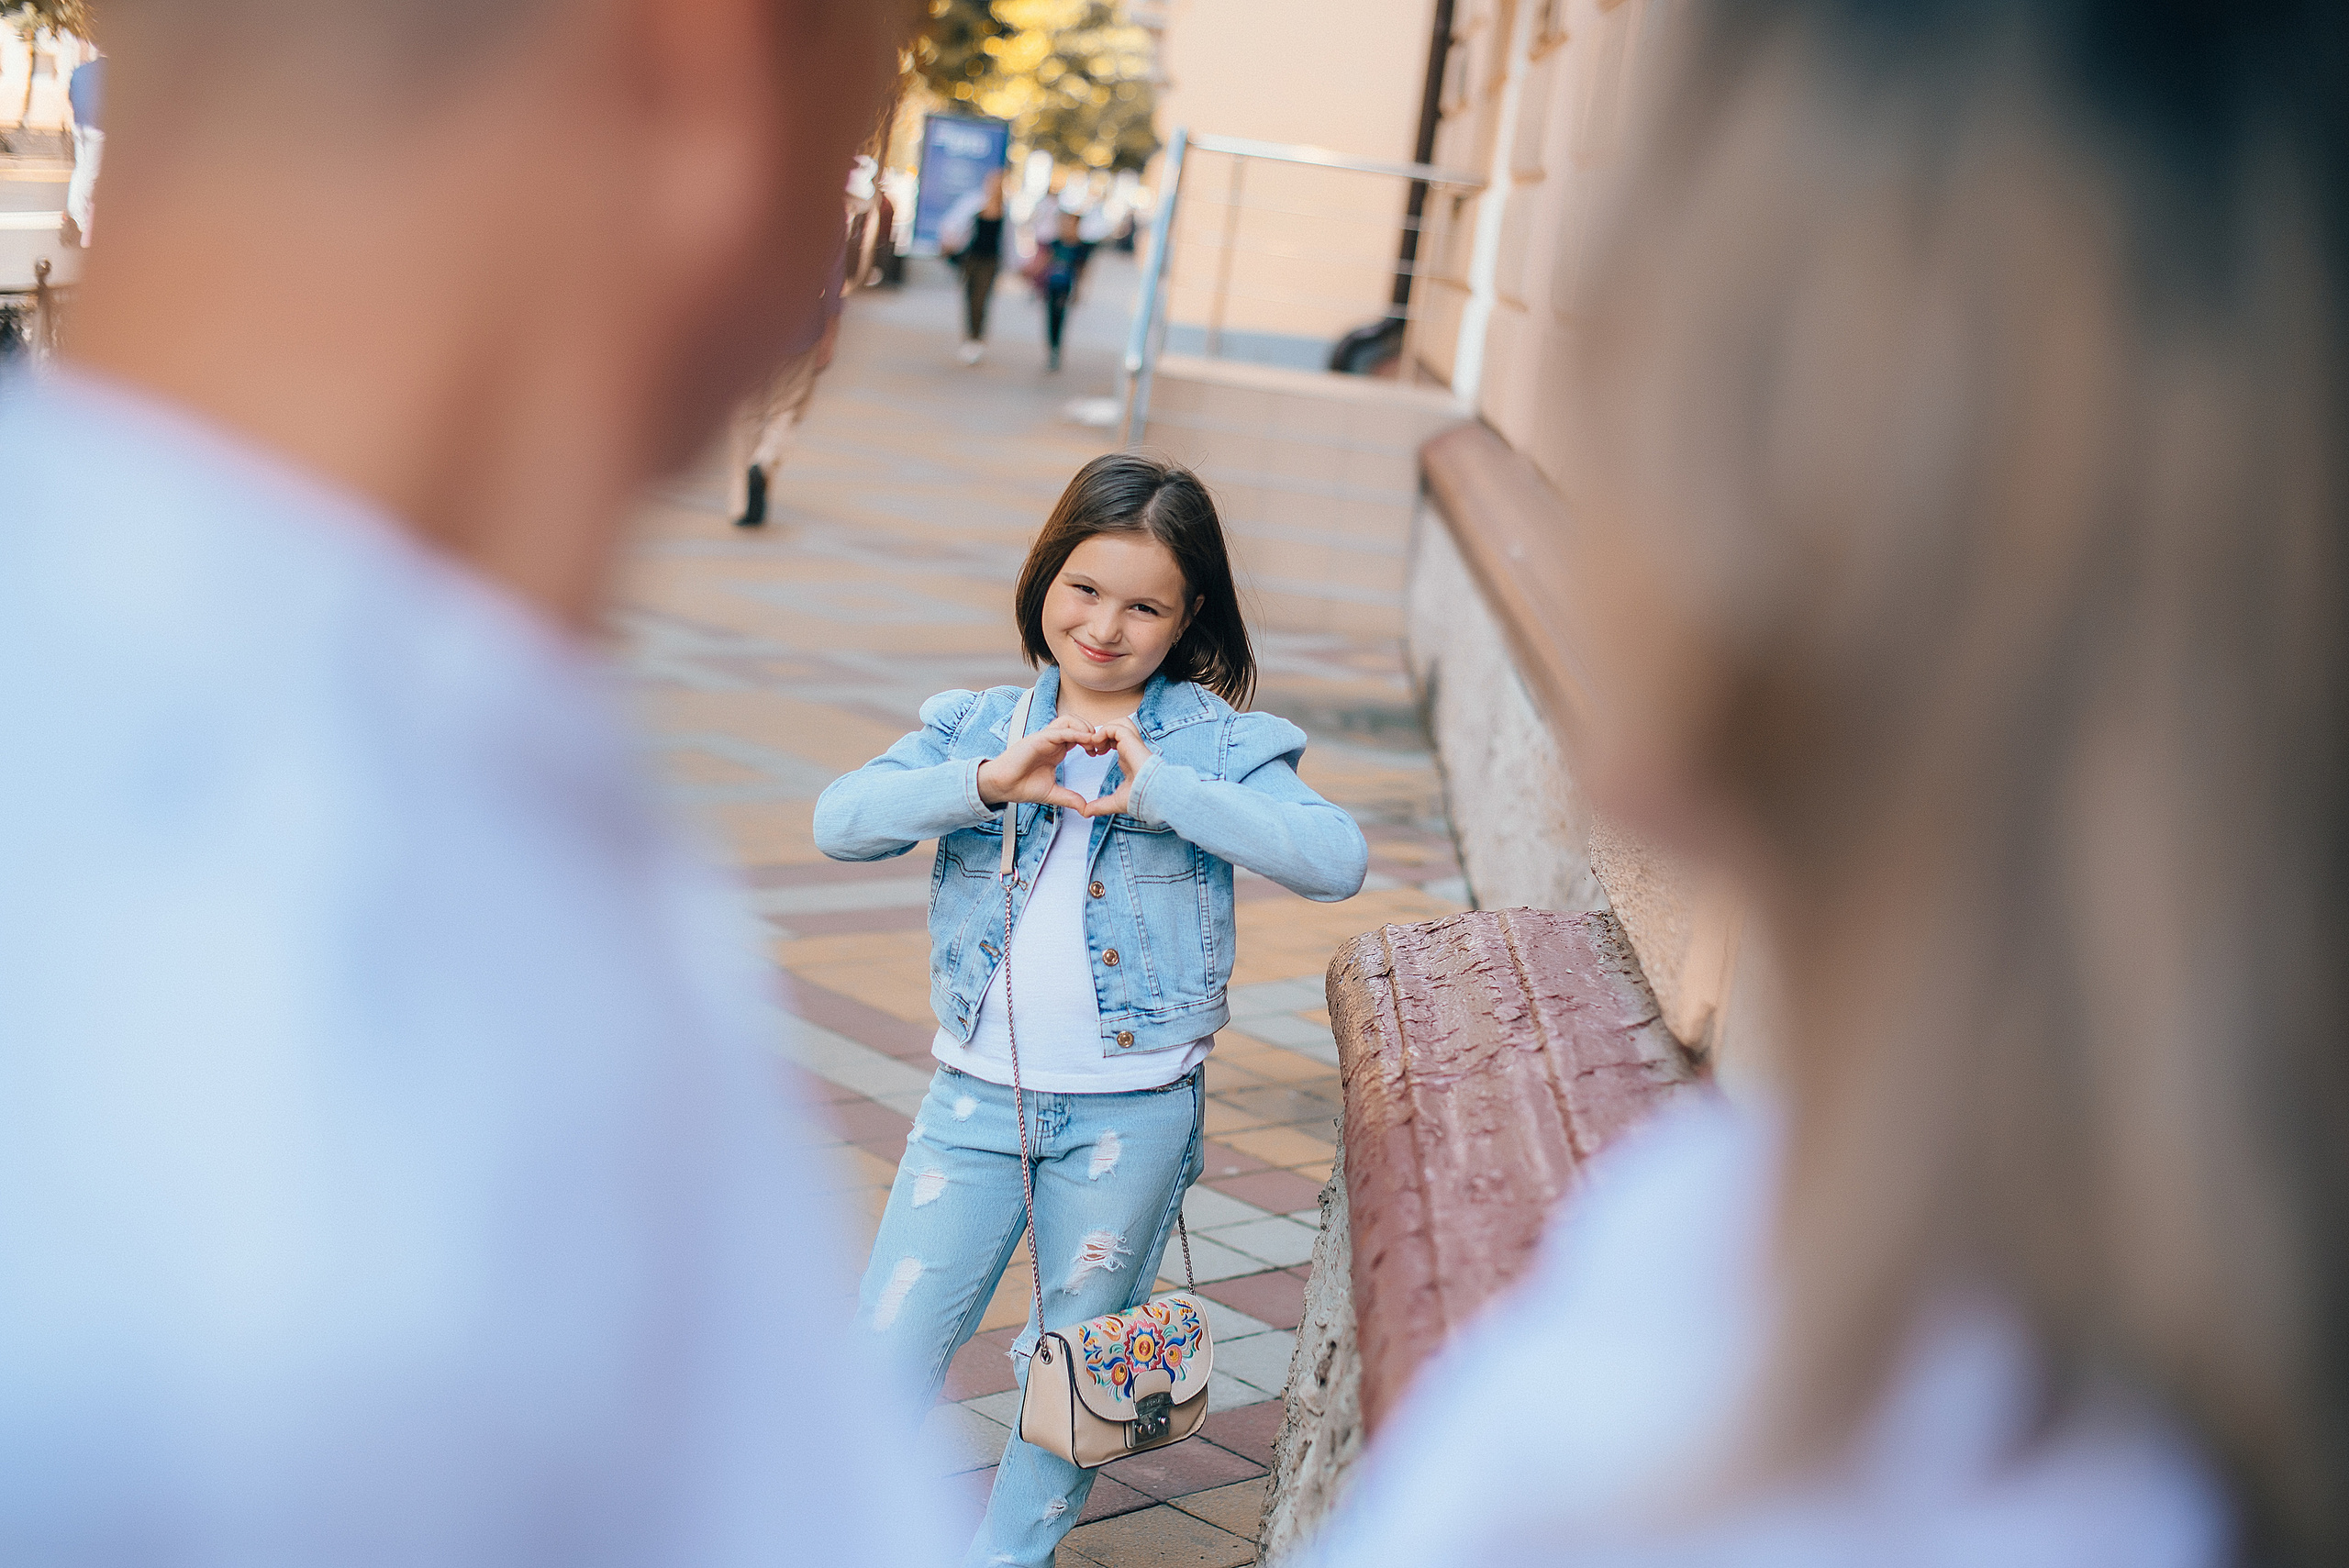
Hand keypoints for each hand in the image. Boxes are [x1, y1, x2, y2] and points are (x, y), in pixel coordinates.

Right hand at [977, 714, 1102, 810]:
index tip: (1098, 754)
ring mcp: (1045, 738)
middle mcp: (1051, 741)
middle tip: (1097, 746)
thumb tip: (1085, 809)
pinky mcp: (1038, 739)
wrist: (1002, 786)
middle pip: (1076, 723)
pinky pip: (1060, 730)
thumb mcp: (1052, 793)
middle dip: (1091, 731)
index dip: (1091, 741)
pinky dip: (1074, 732)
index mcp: (1056, 750)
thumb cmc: (1021, 786)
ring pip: (1068, 720)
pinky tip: (1085, 740)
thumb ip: (1070, 798)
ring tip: (1092, 741)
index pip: (1078, 735)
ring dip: (1084, 727)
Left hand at [1080, 716, 1154, 817]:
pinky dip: (1104, 732)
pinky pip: (1116, 727)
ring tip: (1096, 743)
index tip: (1094, 753)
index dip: (1104, 743)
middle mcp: (1131, 748)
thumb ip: (1099, 805)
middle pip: (1119, 727)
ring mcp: (1133, 743)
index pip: (1117, 740)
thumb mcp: (1114, 802)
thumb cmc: (1139, 798)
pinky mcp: (1131, 741)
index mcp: (1129, 757)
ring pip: (1120, 722)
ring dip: (1105, 730)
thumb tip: (1085, 813)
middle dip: (1103, 733)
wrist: (1150, 795)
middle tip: (1094, 746)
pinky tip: (1098, 744)